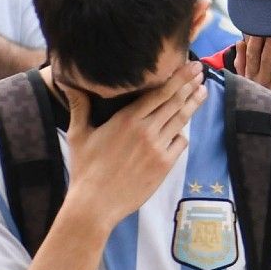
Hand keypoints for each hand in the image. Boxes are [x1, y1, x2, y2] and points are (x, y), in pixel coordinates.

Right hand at [60, 62, 205, 229]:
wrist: (96, 204)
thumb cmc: (85, 169)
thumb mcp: (79, 134)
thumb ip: (79, 106)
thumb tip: (68, 83)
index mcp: (127, 119)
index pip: (158, 91)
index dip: (177, 77)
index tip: (189, 66)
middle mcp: (146, 130)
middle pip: (174, 101)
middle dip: (190, 84)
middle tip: (201, 71)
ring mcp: (157, 148)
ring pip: (180, 120)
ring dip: (193, 104)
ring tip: (203, 91)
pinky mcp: (164, 166)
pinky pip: (180, 143)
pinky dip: (182, 133)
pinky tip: (183, 127)